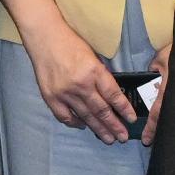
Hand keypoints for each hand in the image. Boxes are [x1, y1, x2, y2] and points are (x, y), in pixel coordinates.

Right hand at [19, 20, 139, 141]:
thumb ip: (100, 76)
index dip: (124, 109)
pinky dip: (75, 123)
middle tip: (122, 137)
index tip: (131, 119)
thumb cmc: (70, 43)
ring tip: (109, 138)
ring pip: (86, 116)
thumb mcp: (92, 56)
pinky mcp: (51, 96)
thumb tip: (111, 96)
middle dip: (114, 125)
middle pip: (101, 110)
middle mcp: (80, 84)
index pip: (113, 95)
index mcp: (93, 71)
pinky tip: (83, 126)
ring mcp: (64, 92)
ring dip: (98, 129)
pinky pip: (65, 116)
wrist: (44, 36)